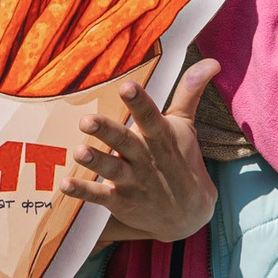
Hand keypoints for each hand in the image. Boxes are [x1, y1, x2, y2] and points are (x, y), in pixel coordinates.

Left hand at [61, 58, 220, 241]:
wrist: (190, 215)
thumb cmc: (182, 160)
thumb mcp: (186, 126)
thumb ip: (189, 92)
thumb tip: (213, 62)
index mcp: (160, 137)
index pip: (150, 117)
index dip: (139, 103)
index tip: (127, 86)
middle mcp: (146, 159)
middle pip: (125, 142)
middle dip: (107, 131)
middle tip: (87, 120)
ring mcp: (133, 182)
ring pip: (112, 169)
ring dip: (95, 160)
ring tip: (79, 151)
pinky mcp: (121, 201)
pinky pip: (99, 196)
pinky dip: (83, 191)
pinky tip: (65, 184)